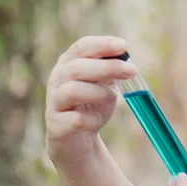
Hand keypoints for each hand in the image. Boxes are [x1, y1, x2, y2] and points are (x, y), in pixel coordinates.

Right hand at [44, 36, 137, 168]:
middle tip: (133, 70)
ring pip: (72, 91)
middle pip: (77, 68)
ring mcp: (53, 103)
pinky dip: (93, 120)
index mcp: (68, 64)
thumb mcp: (105, 85)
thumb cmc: (92, 107)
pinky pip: (76, 120)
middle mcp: (56, 80)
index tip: (123, 46)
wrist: (78, 141)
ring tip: (112, 97)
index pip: (81, 47)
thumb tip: (126, 60)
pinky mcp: (56, 126)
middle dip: (107, 67)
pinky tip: (97, 121)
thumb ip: (112, 71)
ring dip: (99, 93)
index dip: (102, 44)